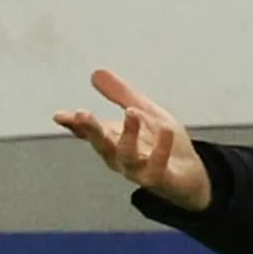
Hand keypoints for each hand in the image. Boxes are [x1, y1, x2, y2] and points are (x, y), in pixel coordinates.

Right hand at [53, 70, 212, 211]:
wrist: (192, 175)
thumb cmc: (164, 144)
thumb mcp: (145, 112)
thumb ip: (122, 95)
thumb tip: (95, 73)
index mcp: (113, 140)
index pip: (89, 133)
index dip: (74, 125)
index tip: (60, 115)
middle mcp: (120, 157)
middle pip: (102, 144)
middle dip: (92, 129)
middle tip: (81, 114)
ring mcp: (138, 171)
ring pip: (127, 156)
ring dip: (128, 135)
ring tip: (131, 112)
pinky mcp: (159, 180)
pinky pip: (157, 167)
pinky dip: (161, 147)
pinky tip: (166, 129)